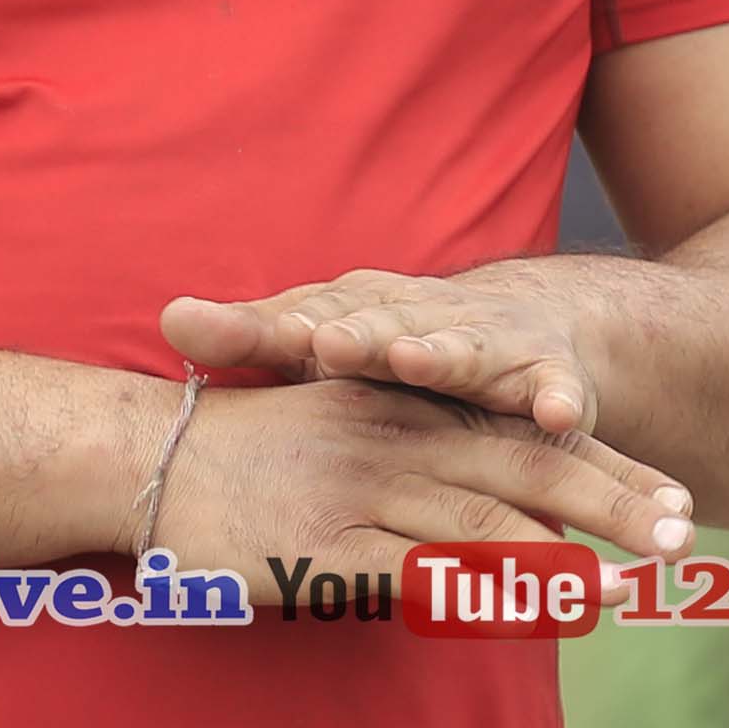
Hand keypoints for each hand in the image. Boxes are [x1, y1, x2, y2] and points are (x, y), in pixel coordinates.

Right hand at [153, 376, 695, 594]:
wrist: (140, 459)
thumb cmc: (241, 459)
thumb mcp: (338, 434)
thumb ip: (409, 461)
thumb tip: (474, 505)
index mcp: (406, 409)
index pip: (524, 436)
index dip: (604, 465)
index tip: (675, 496)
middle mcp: (397, 440)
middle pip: (527, 471)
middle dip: (613, 501)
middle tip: (686, 533)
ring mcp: (364, 491)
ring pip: (489, 520)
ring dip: (569, 552)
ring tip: (637, 579)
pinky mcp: (328, 545)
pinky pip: (422, 571)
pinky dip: (485, 590)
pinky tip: (537, 611)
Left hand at [163, 266, 606, 447]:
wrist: (529, 320)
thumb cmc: (401, 340)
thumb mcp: (330, 336)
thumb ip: (256, 335)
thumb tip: (168, 320)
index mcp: (362, 311)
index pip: (307, 317)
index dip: (270, 328)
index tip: (221, 335)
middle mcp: (421, 317)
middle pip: (381, 325)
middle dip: (354, 334)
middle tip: (320, 344)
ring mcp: (488, 343)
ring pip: (463, 350)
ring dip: (442, 354)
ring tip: (416, 360)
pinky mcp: (548, 377)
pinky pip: (555, 391)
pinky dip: (560, 400)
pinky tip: (560, 417)